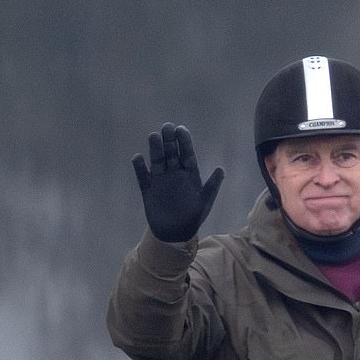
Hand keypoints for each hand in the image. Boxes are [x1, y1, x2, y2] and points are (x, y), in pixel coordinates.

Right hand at [132, 123, 223, 241]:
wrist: (176, 233)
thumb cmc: (193, 216)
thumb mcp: (205, 201)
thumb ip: (212, 186)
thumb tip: (221, 169)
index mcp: (189, 174)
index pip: (187, 154)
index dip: (184, 142)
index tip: (181, 129)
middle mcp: (174, 174)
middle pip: (171, 153)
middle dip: (169, 140)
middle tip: (167, 126)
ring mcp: (160, 180)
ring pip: (157, 161)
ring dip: (155, 149)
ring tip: (154, 136)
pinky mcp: (148, 190)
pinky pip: (142, 177)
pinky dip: (139, 168)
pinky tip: (137, 158)